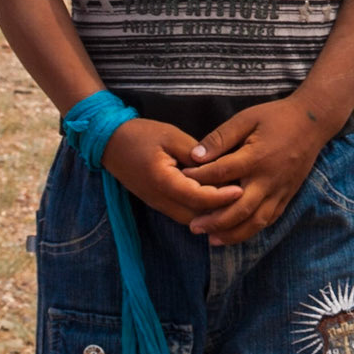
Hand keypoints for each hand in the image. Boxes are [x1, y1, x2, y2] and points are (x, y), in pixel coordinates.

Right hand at [102, 117, 243, 227]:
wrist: (110, 143)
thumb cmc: (140, 135)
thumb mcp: (170, 135)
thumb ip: (195, 152)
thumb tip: (219, 165)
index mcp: (163, 181)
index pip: (198, 197)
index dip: (221, 196)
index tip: (241, 190)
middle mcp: (160, 199)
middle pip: (198, 216)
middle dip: (220, 210)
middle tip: (243, 196)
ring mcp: (158, 204)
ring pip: (192, 219)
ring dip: (211, 213)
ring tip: (232, 199)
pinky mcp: (159, 204)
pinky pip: (184, 214)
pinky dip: (200, 210)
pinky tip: (215, 198)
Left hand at [178, 97, 325, 244]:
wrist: (313, 122)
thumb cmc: (276, 117)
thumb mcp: (246, 118)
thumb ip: (220, 137)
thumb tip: (195, 156)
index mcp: (256, 157)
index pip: (221, 174)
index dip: (199, 178)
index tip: (182, 179)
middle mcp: (268, 179)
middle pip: (239, 208)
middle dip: (214, 221)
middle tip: (194, 227)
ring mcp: (280, 190)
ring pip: (255, 221)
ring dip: (233, 234)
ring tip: (212, 239)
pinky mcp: (287, 196)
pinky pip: (269, 219)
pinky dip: (252, 230)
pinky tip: (236, 234)